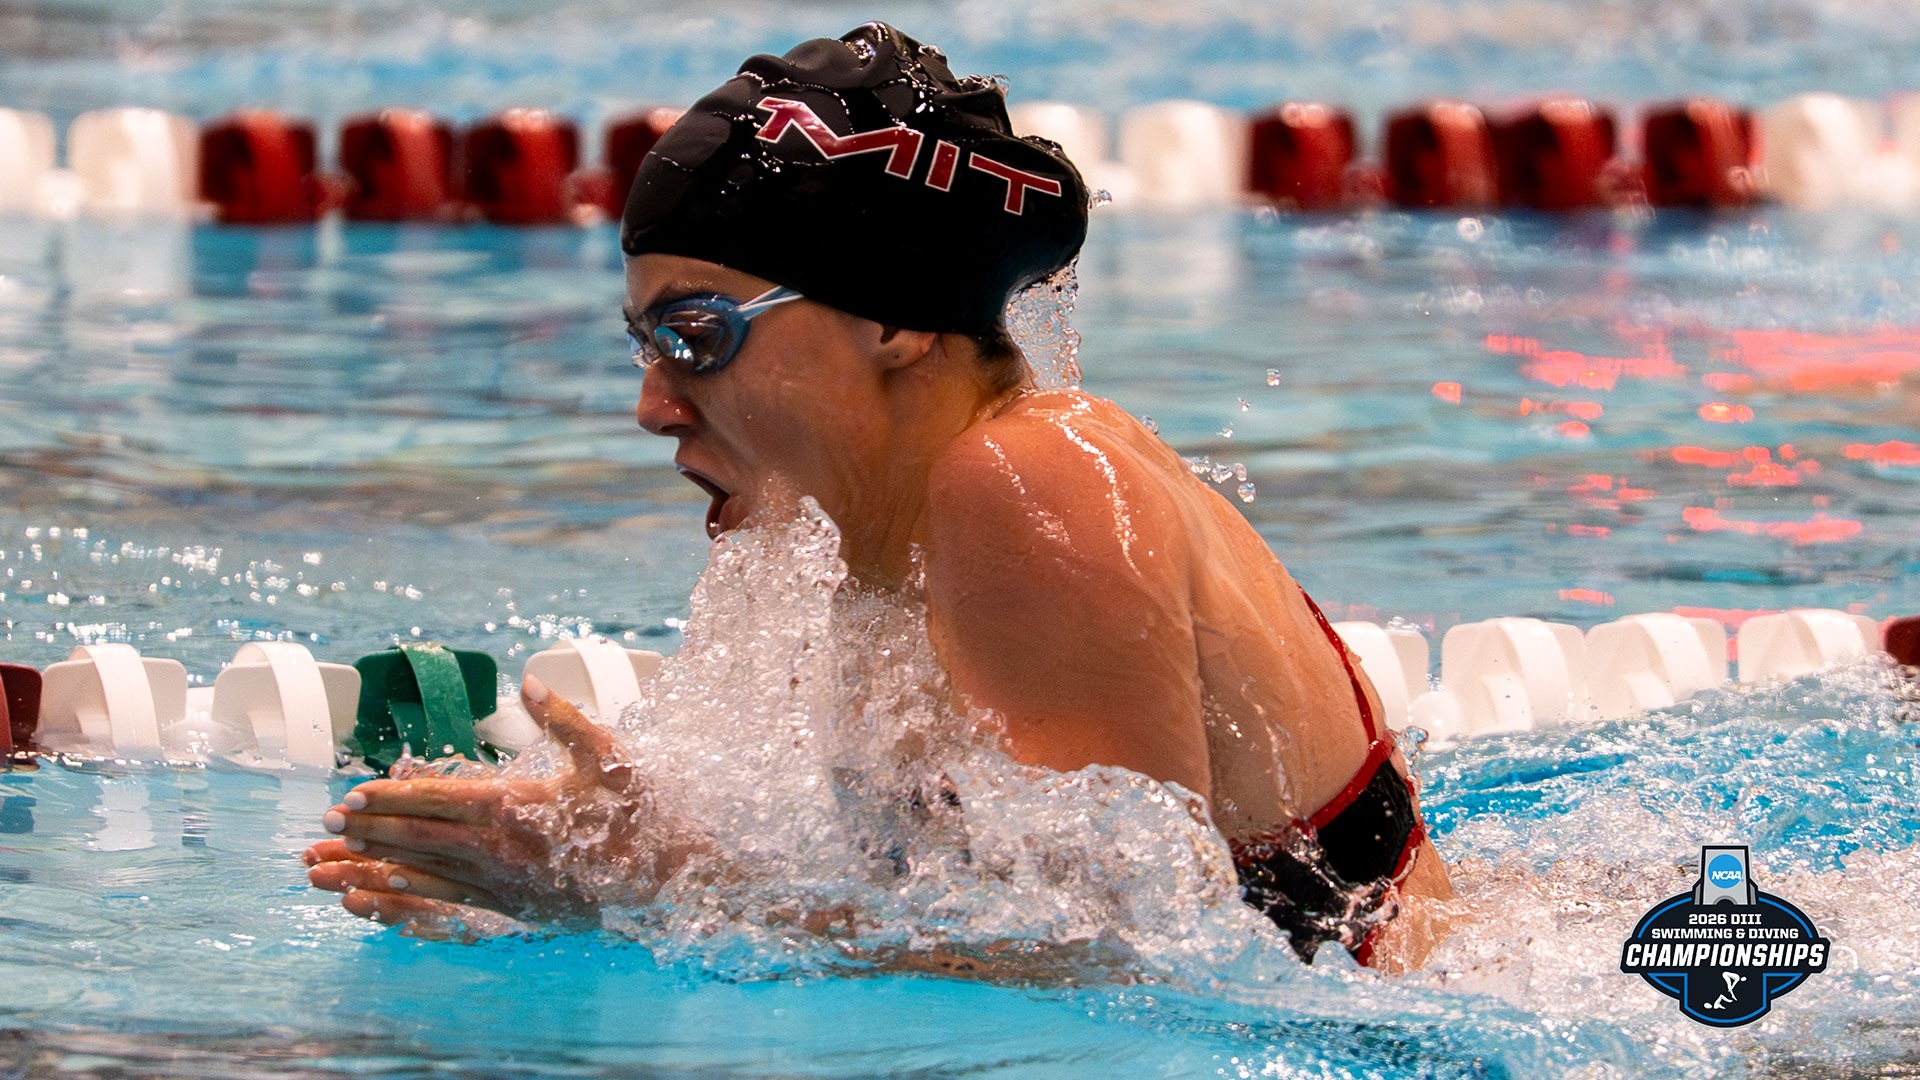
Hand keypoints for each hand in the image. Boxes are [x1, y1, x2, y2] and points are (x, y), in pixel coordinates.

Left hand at [304, 675, 695, 937]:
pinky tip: (378, 904)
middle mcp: (503, 849)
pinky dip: (406, 905)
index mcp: (519, 804)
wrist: (673, 871)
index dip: (389, 798)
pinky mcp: (515, 909)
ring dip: (373, 871)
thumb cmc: (642, 807)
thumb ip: (564, 717)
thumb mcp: (609, 753)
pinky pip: (447, 907)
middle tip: (322, 830)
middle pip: (419, 839)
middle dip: (368, 833)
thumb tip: (526, 681)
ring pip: (425, 876)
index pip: (436, 800)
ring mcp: (506, 884)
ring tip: (327, 871)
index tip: (350, 797)